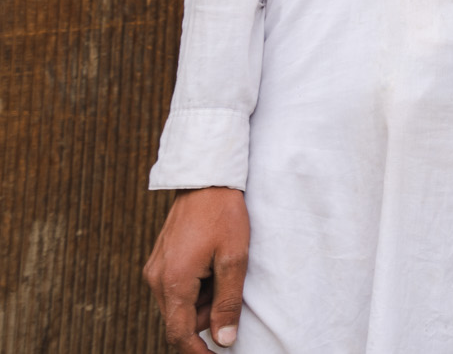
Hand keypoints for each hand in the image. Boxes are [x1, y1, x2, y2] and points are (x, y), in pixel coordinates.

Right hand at [143, 186, 249, 351]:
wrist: (206, 179)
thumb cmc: (223, 216)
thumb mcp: (234, 259)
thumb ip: (228, 302)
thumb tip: (224, 339)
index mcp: (173, 282)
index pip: (179, 333)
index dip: (196, 352)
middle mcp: (156, 279)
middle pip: (180, 320)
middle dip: (207, 317)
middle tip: (231, 291)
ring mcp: (155, 269)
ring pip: (178, 304)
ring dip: (203, 300)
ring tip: (223, 269)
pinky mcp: (160, 261)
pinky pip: (176, 288)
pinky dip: (196, 286)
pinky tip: (212, 264)